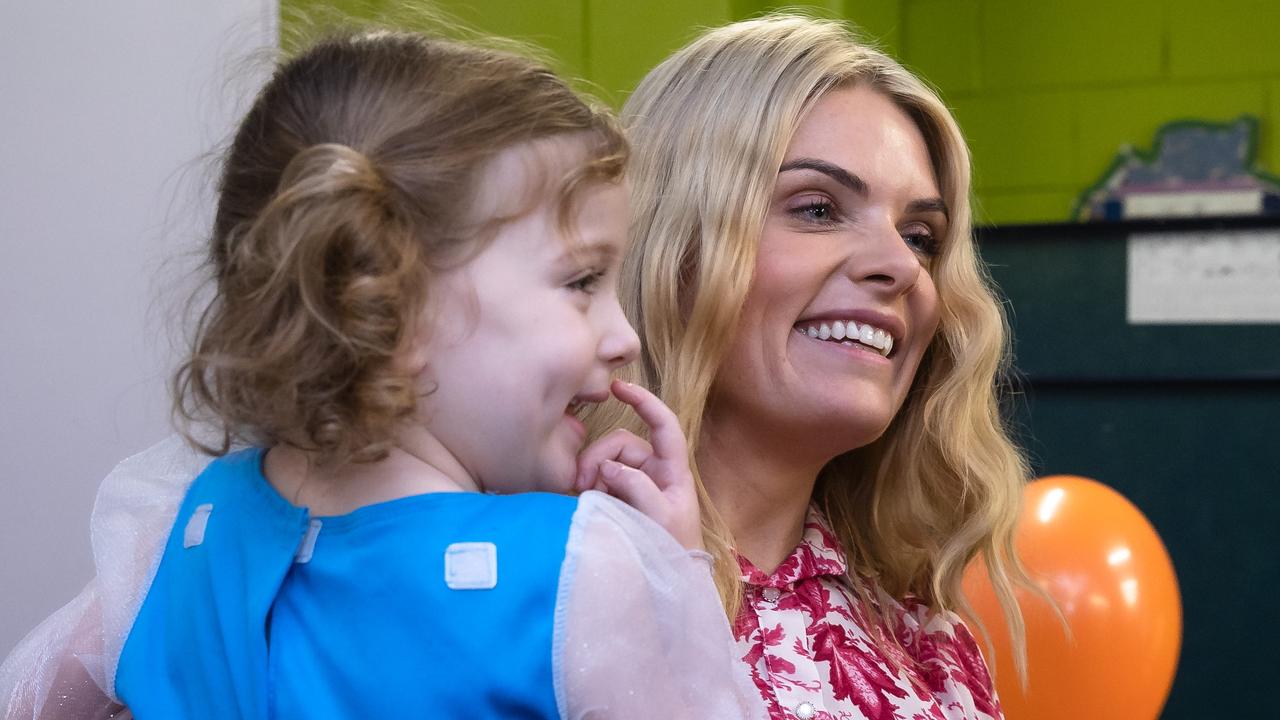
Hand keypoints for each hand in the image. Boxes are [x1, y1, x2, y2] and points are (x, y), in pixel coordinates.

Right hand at [575, 379, 702, 550]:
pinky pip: (597, 481)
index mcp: (673, 470)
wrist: (669, 584)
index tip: (618, 387)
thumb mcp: (661, 517)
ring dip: (591, 475)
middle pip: (620, 445)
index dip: (644, 402)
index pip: (663, 425)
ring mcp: (635, 484)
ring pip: (605, 462)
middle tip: (582, 484)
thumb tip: (607, 467)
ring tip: (584, 498)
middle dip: (599, 458)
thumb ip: (636, 487)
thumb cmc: (674, 550)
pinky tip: (583, 502)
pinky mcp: (617, 498)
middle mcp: (654, 471)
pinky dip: (588, 488)